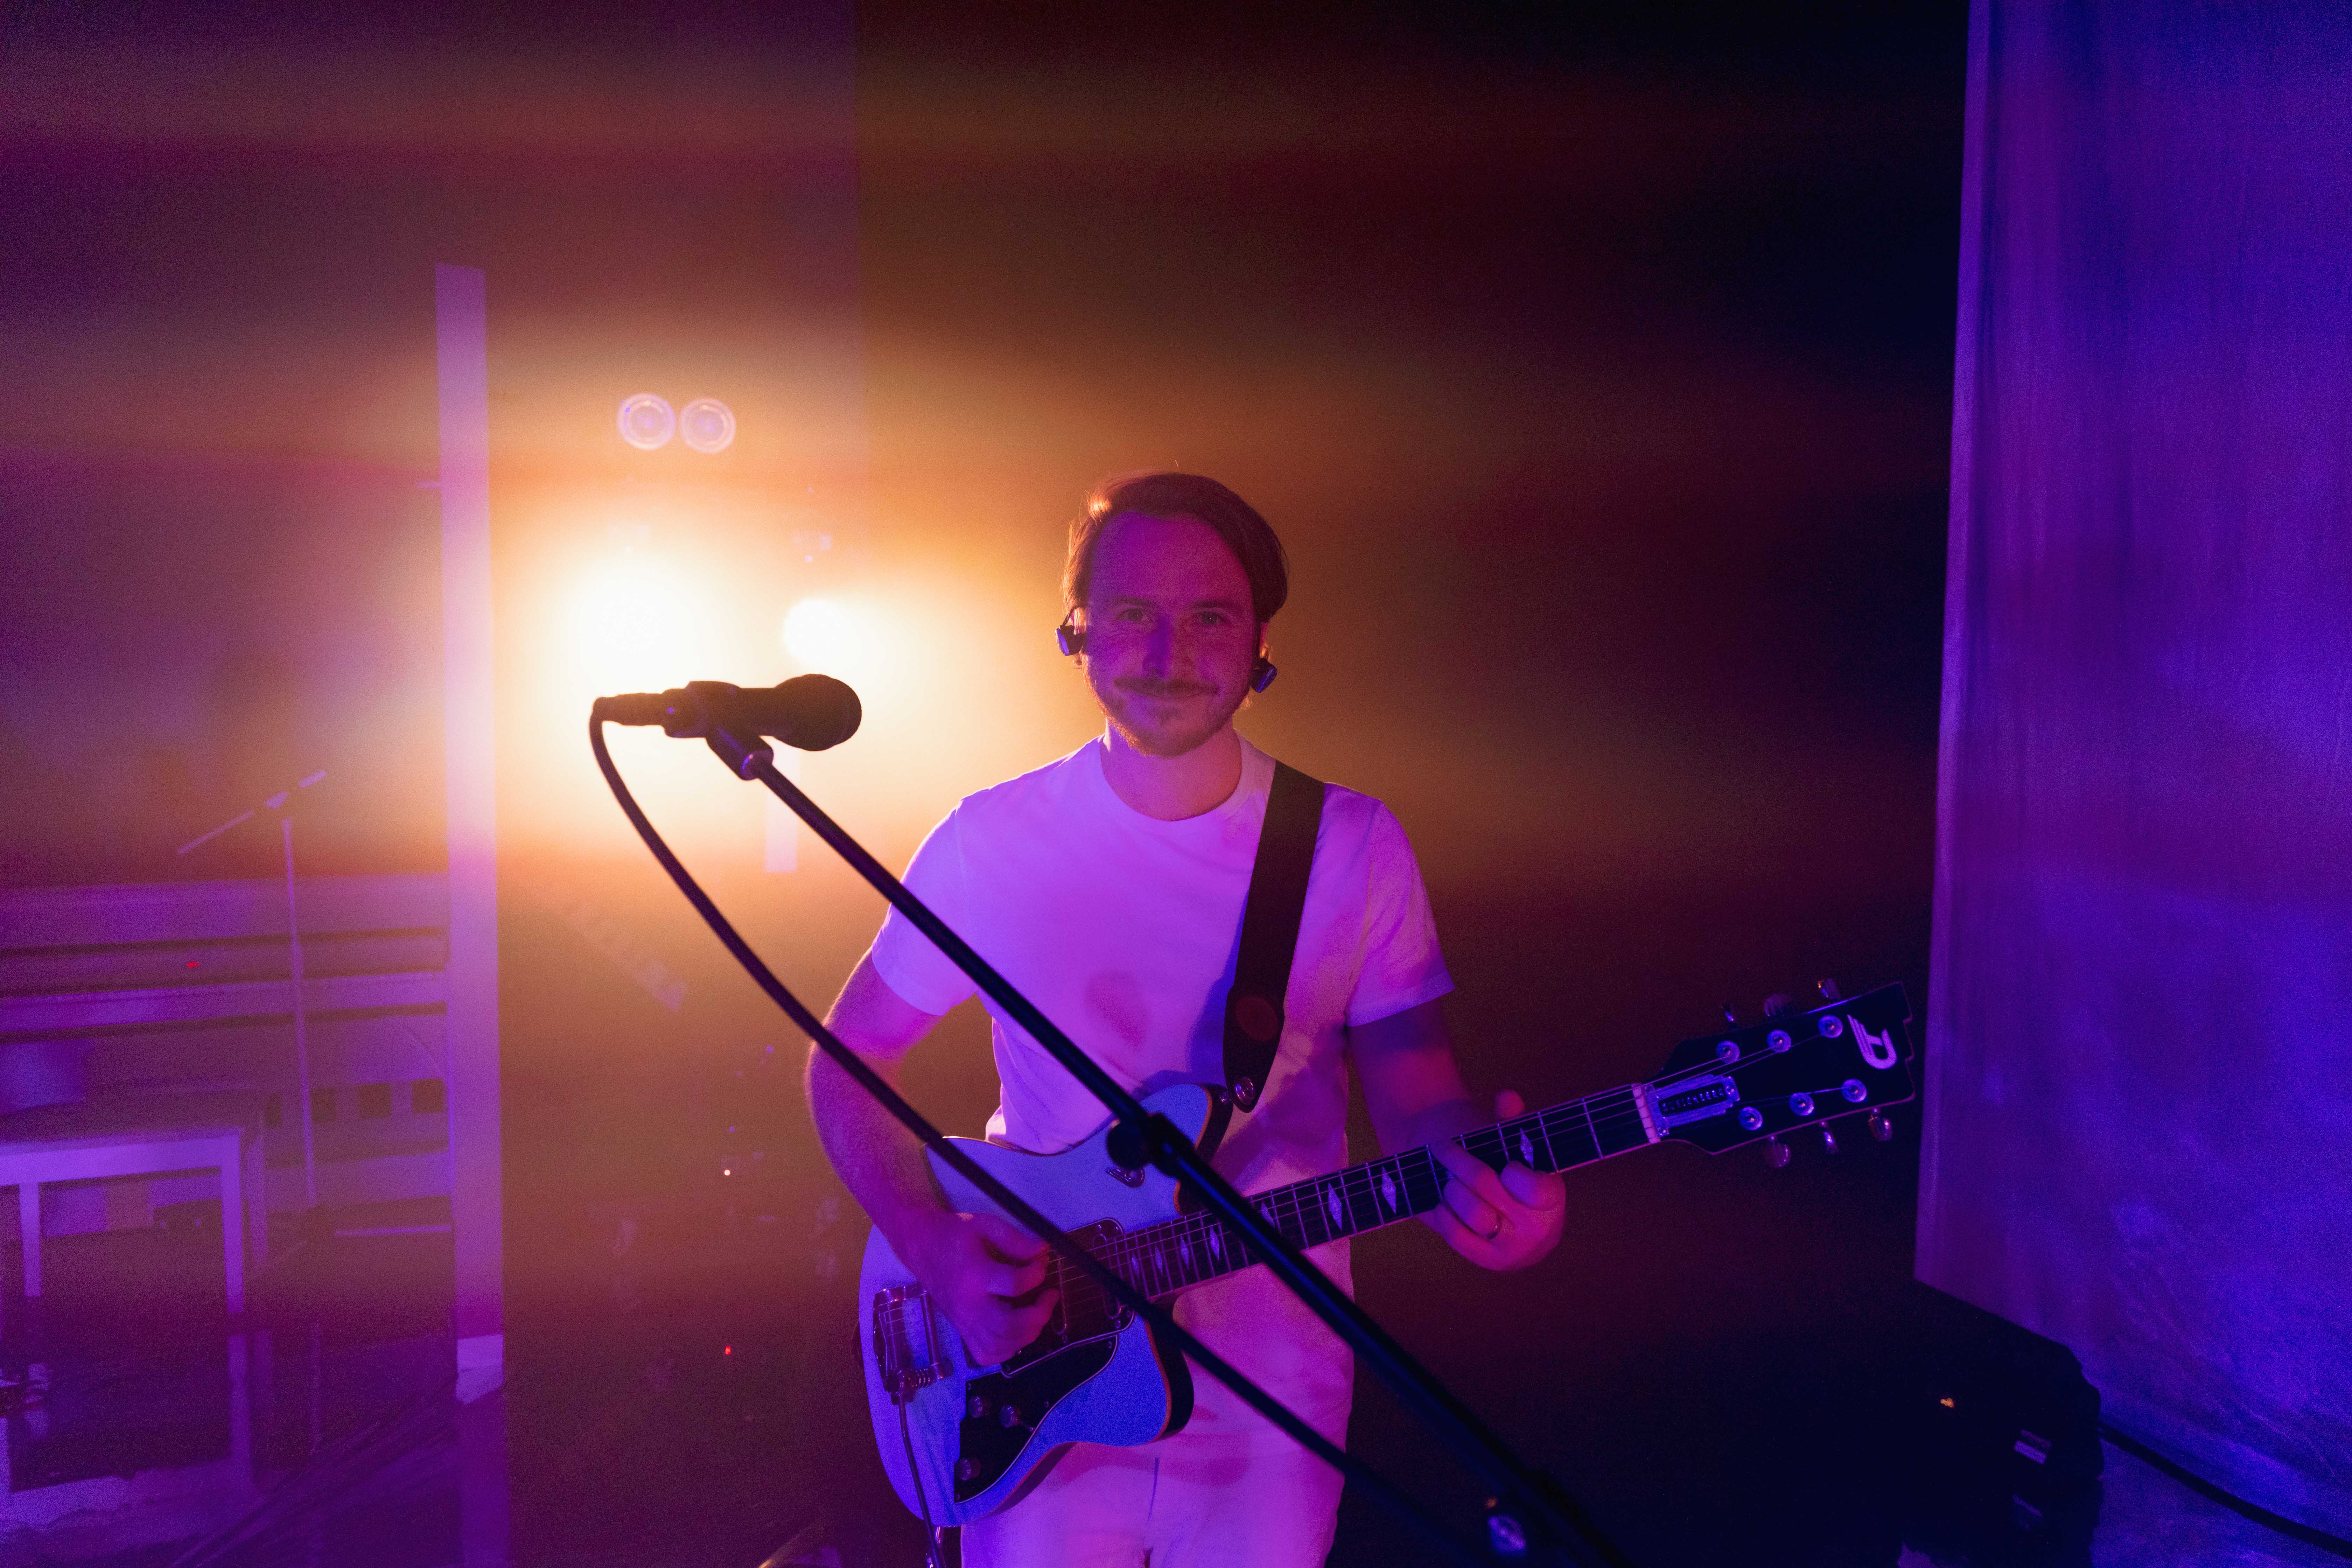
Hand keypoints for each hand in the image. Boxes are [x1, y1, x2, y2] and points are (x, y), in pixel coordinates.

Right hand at [901, 1209, 1061, 1366]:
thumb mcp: (984, 1225)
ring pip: (1000, 1346)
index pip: (1015, 1284)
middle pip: (1009, 1326)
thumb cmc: (955, 1234)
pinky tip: (1018, 1331)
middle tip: (1049, 1295)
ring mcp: (964, 1322)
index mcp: (975, 1275)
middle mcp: (969, 1305)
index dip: (1038, 1273)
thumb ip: (1014, 1239)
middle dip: (1039, 1314)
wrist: (922, 1248)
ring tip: (1037, 1312)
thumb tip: (1043, 1252)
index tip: (1042, 1261)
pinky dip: (1007, 1350)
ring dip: (1028, 1333)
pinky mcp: (962, 1330)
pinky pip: (987, 1355)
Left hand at [1427, 1091, 1566, 1270]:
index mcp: (1551, 1198)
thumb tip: (1507, 1097)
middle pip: (1489, 1189)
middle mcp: (1536, 1229)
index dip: (1517, 1173)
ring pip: (1473, 1212)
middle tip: (1443, 1147)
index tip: (1505, 1163)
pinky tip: (1441, 1198)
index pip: (1538, 1188)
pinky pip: (1457, 1234)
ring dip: (1452, 1187)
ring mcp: (1511, 1249)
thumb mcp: (1512, 1147)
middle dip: (1462, 1164)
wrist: (1501, 1216)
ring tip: (1445, 1175)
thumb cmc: (1508, 1171)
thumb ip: (1510, 1121)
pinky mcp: (1486, 1260)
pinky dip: (1445, 1212)